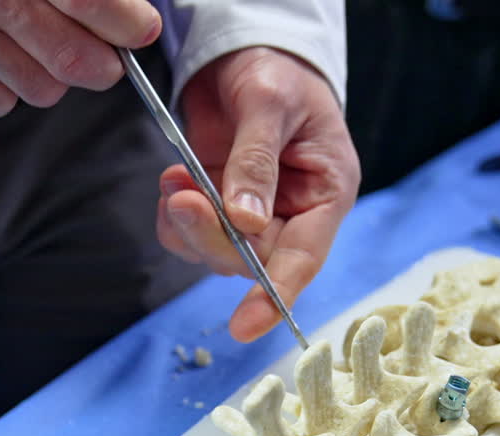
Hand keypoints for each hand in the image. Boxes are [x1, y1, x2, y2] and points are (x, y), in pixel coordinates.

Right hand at [0, 0, 161, 114]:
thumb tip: (120, 3)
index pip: (95, 3)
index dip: (130, 23)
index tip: (139, 27)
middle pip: (79, 62)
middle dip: (104, 64)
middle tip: (106, 52)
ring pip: (42, 88)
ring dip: (54, 76)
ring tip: (41, 47)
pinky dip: (7, 88)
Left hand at [156, 47, 360, 342]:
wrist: (247, 48)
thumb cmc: (277, 69)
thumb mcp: (270, 104)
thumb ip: (257, 162)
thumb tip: (245, 222)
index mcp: (325, 193)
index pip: (304, 257)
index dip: (276, 294)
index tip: (246, 325)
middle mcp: (293, 212)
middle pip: (253, 259)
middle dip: (213, 237)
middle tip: (184, 198)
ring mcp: (254, 211)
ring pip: (218, 251)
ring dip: (189, 225)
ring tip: (176, 178)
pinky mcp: (220, 204)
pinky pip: (193, 232)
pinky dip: (175, 214)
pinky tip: (174, 179)